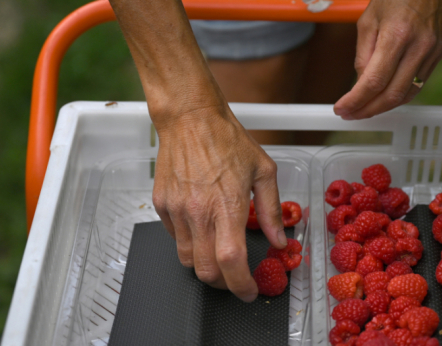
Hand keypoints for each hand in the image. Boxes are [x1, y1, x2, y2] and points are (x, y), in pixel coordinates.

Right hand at [151, 103, 286, 301]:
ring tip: (218, 252)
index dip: (240, 285)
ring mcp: (177, 210)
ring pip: (187, 259)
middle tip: (236, 277)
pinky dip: (189, 242)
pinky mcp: (162, 205)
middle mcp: (199, 212)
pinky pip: (174, 238)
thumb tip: (280, 240)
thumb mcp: (263, 171)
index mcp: (227, 205)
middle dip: (223, 283)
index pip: (231, 261)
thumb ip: (272, 211)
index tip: (248, 291)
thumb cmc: (227, 140)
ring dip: (204, 265)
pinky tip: (201, 227)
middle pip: (206, 270)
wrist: (190, 119)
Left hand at [334, 0, 441, 118]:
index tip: (342, 108)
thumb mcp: (368, 20)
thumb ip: (363, 55)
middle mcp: (418, 47)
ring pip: (406, 94)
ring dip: (383, 107)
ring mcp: (432, 52)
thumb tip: (360, 85)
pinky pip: (417, 85)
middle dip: (368, 110)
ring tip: (363, 110)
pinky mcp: (438, 55)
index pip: (374, 81)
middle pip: (391, 94)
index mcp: (397, 35)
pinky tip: (383, 98)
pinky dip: (398, 96)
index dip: (356, 100)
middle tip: (350, 114)